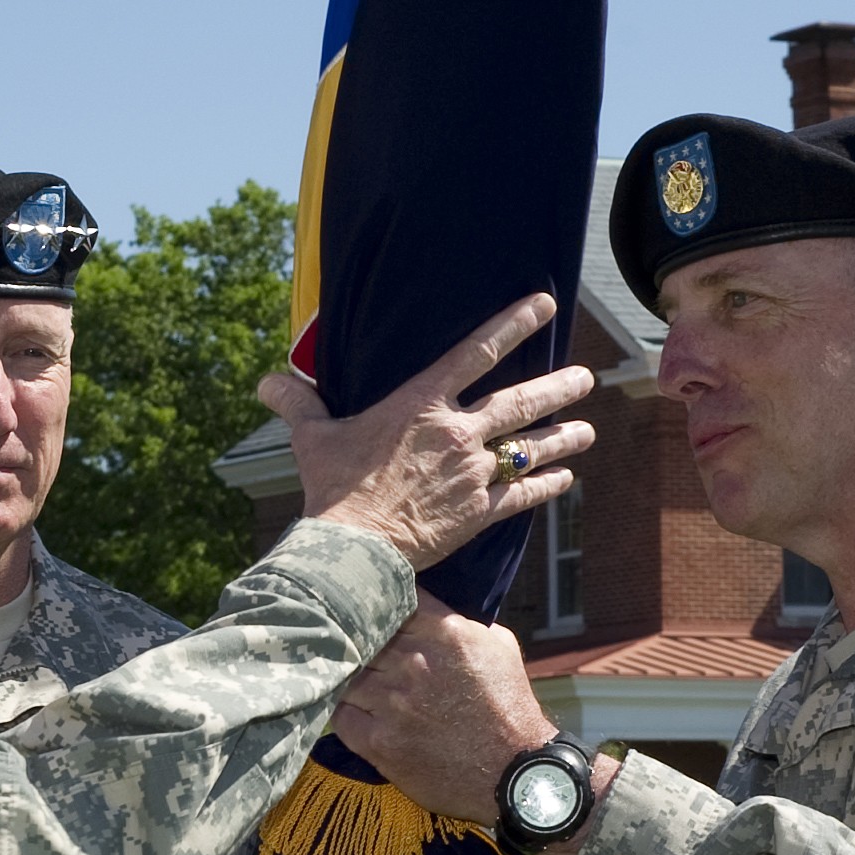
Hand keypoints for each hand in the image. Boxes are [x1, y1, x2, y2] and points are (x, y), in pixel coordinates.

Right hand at [264, 294, 595, 570]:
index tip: (545, 306)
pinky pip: (523, 495)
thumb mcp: (312, 439)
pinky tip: (567, 480)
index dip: (513, 324)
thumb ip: (298, 405)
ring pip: (530, 447)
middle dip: (558, 386)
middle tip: (587, 375)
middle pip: (519, 402)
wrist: (353, 548)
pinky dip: (547, 486)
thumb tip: (266, 383)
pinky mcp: (479, 514)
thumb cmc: (331, 488)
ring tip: (588, 428)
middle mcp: (456, 432)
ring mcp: (472, 473)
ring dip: (563, 437)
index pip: (476, 352)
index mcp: (420, 403)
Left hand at [335, 593, 560, 820]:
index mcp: (445, 633)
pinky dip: (347, 711)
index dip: (382, 605)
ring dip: (351, 677)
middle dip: (362, 641)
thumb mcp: (499, 648)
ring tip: (356, 681)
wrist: (513, 773)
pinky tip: (358, 712)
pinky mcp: (378, 741)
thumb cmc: (510, 709)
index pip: (392, 599)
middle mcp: (415, 663)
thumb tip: (431, 611)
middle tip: (358, 647)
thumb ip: (462, 622)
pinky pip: (341, 715)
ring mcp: (393, 703)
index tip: (378, 612)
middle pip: (363, 636)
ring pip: (347, 674)